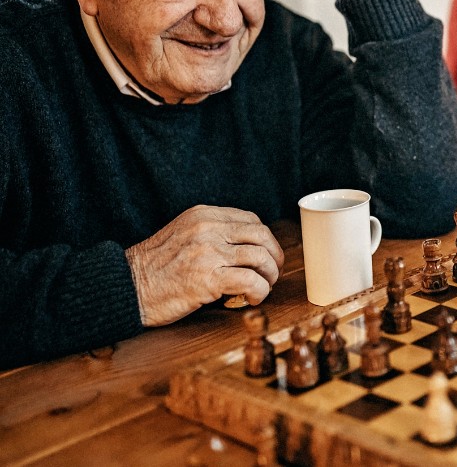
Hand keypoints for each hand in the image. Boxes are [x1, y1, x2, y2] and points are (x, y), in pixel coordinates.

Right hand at [125, 205, 284, 325]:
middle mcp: (207, 229)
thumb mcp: (184, 235)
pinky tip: (252, 299)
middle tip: (272, 274)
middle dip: (274, 257)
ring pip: (261, 258)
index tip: (268, 256)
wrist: (125, 288)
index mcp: (203, 215)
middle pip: (262, 236)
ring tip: (262, 288)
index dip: (266, 240)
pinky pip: (251, 281)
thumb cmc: (155, 268)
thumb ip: (213, 234)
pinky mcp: (207, 278)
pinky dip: (260, 291)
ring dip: (269, 277)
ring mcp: (208, 252)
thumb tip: (250, 247)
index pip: (251, 220)